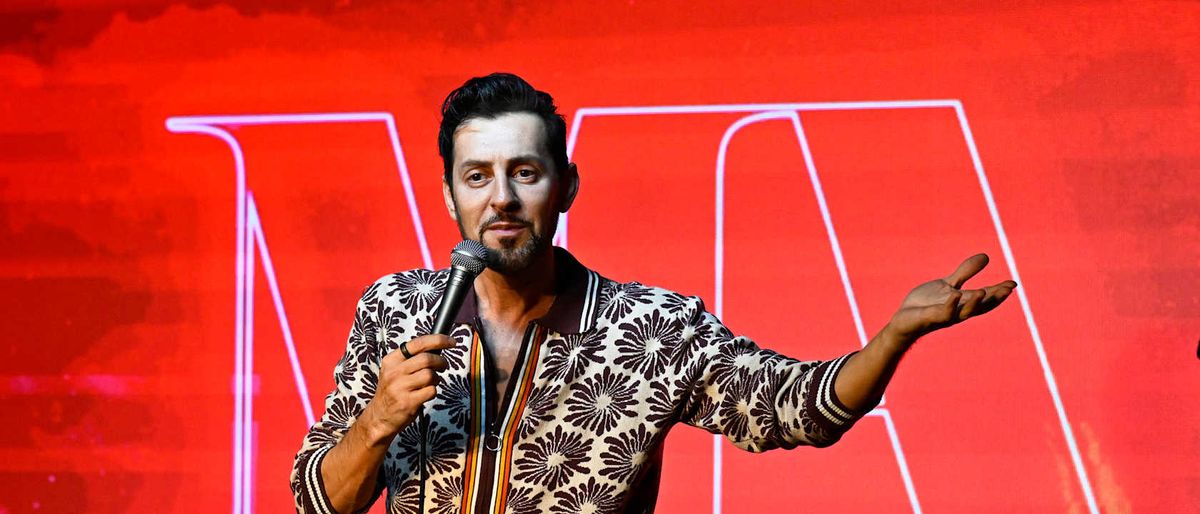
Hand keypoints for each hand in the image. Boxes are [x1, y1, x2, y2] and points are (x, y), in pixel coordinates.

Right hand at [361, 334, 454, 442]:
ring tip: (430, 383)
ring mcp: (400, 387)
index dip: (438, 340)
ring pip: (430, 375)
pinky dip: (433, 392)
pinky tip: (425, 394)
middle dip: (441, 362)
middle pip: (427, 359)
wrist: (379, 417)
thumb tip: (437, 348)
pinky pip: (431, 391)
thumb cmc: (392, 392)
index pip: (418, 343)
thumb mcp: (395, 371)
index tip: (451, 341)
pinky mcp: (407, 402)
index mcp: (392, 360)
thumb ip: (412, 359)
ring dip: (436, 379)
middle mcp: (394, 372)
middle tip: (443, 366)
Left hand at [884, 253, 1017, 344]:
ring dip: (974, 303)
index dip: (999, 292)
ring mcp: (945, 316)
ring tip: (983, 291)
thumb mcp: (949, 284)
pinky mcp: (930, 318)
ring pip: (964, 312)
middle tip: (1007, 289)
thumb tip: (986, 256)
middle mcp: (958, 311)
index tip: (1013, 284)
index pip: (986, 298)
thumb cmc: (927, 303)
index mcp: (964, 303)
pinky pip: (942, 313)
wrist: (904, 319)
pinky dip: (949, 305)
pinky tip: (954, 294)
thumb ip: (966, 272)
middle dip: (993, 298)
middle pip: (980, 306)